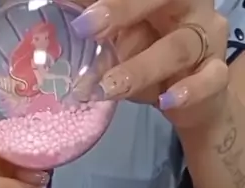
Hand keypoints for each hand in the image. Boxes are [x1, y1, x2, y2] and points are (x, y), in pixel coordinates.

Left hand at [71, 0, 228, 128]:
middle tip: (85, 27)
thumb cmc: (149, 57)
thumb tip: (51, 10)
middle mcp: (189, 7)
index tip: (77, 14)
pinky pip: (208, 80)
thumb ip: (96, 28)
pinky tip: (165, 100)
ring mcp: (206, 40)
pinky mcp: (215, 75)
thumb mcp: (120, 38)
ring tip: (109, 87)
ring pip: (178, 47)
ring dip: (140, 68)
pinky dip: (188, 91)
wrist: (187, 99)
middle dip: (123, 9)